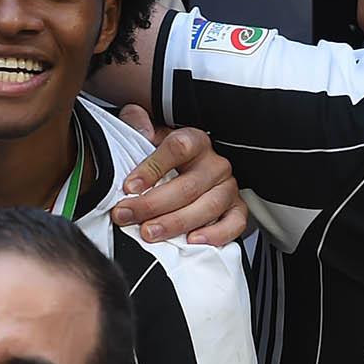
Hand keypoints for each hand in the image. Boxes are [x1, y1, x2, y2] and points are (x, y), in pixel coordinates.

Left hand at [110, 109, 250, 245]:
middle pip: (188, 185)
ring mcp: (228, 188)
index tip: (128, 187)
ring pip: (208, 207)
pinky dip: (216, 234)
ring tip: (149, 232)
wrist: (183, 174)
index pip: (177, 148)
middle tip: (126, 215)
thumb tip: (139, 125)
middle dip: (153, 204)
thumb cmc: (164, 159)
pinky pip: (235, 223)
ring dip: (176, 223)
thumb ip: (137, 123)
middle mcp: (215, 164)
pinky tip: (192, 240)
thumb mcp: (147, 136)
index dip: (151, 168)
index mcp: (195, 141)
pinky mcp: (237, 209)